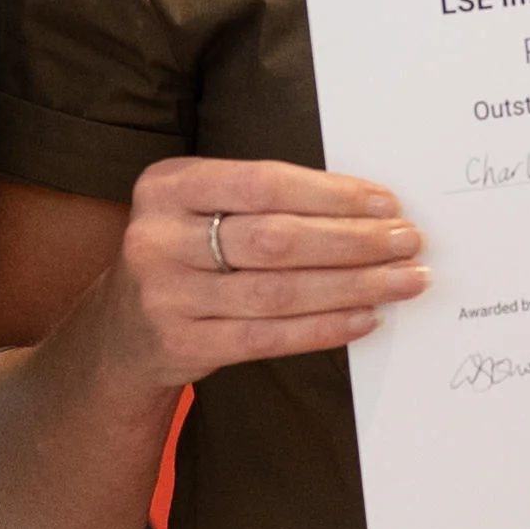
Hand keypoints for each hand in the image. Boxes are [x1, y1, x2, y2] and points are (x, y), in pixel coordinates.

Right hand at [96, 159, 426, 384]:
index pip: (264, 183)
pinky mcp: (183, 345)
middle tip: (408, 242)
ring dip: (352, 286)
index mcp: (167, 186)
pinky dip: (324, 327)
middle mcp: (158, 238)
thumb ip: (265, 200)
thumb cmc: (187, 255)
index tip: (387, 203)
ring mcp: (166, 296)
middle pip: (276, 239)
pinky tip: (365, 317)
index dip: (332, 194)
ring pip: (278, 292)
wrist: (121, 331)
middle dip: (354, 240)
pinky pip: (268, 337)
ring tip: (402, 280)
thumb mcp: (201, 208)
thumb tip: (368, 206)